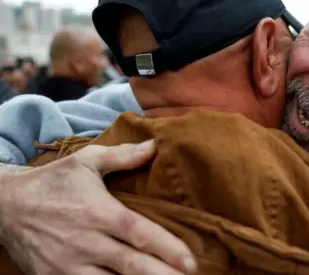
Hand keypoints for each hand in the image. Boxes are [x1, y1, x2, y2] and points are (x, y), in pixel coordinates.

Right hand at [0, 140, 196, 274]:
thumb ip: (122, 156)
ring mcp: (68, 264)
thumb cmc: (53, 181)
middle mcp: (85, 241)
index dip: (167, 248)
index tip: (190, 260)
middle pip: (131, 264)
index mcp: (98, 212)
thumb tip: (154, 146)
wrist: (5, 204)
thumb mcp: (86, 161)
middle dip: (162, 274)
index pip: (139, 233)